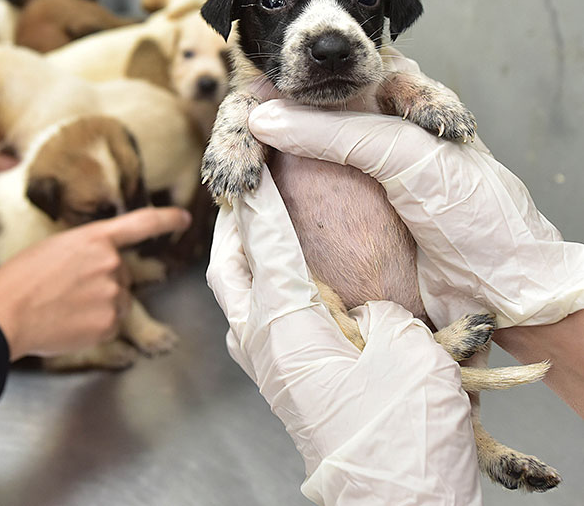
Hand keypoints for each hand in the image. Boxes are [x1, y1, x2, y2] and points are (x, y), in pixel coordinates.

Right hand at [0, 207, 191, 360]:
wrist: (5, 313)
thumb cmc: (19, 279)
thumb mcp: (54, 248)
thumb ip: (86, 251)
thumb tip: (98, 264)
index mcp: (95, 239)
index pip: (141, 224)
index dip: (166, 220)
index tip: (184, 219)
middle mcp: (110, 263)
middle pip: (121, 274)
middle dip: (102, 282)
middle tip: (67, 290)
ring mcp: (112, 294)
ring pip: (117, 300)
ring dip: (99, 305)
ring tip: (64, 307)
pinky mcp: (109, 324)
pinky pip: (110, 324)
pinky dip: (93, 326)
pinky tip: (68, 322)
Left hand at [207, 167, 480, 504]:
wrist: (399, 502)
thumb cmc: (402, 432)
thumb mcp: (403, 350)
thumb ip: (376, 314)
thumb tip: (361, 309)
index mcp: (286, 325)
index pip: (266, 245)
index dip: (263, 199)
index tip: (256, 160)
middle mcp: (262, 343)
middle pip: (228, 270)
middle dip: (231, 227)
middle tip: (243, 192)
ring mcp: (267, 367)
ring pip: (235, 297)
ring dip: (240, 258)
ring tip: (255, 228)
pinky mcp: (282, 383)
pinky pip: (254, 321)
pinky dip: (258, 288)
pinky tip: (281, 281)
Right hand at [248, 83, 583, 329]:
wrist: (501, 290)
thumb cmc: (475, 214)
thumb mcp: (407, 155)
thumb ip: (336, 131)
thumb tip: (262, 119)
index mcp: (394, 104)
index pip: (325, 80)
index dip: (281, 87)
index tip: (244, 105)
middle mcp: (371, 137)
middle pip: (300, 120)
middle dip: (262, 131)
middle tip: (235, 155)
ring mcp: (356, 180)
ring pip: (293, 162)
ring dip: (260, 168)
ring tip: (232, 182)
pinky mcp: (347, 221)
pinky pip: (299, 203)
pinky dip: (271, 203)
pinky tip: (248, 205)